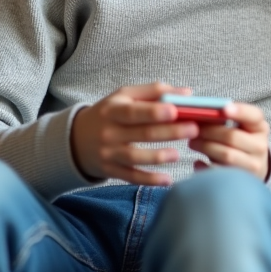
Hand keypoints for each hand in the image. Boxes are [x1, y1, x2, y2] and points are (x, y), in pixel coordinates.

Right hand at [71, 82, 190, 185]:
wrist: (77, 138)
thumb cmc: (110, 113)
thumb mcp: (125, 96)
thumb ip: (155, 91)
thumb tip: (187, 93)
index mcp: (114, 109)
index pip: (134, 111)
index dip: (154, 112)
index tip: (175, 111)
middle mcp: (110, 131)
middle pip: (142, 133)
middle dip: (170, 132)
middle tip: (193, 129)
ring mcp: (109, 153)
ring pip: (135, 157)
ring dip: (159, 157)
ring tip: (178, 155)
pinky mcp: (111, 170)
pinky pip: (131, 177)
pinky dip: (149, 180)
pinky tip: (167, 180)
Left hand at [190, 101, 270, 180]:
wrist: (253, 167)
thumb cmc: (240, 142)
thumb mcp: (241, 127)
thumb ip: (225, 119)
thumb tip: (199, 113)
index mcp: (260, 127)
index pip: (254, 116)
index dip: (240, 111)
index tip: (224, 108)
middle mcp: (260, 146)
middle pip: (232, 136)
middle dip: (209, 132)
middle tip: (193, 130)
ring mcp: (253, 165)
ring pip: (226, 155)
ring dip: (205, 147)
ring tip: (193, 143)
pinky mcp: (242, 180)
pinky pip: (220, 172)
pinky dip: (205, 166)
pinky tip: (198, 161)